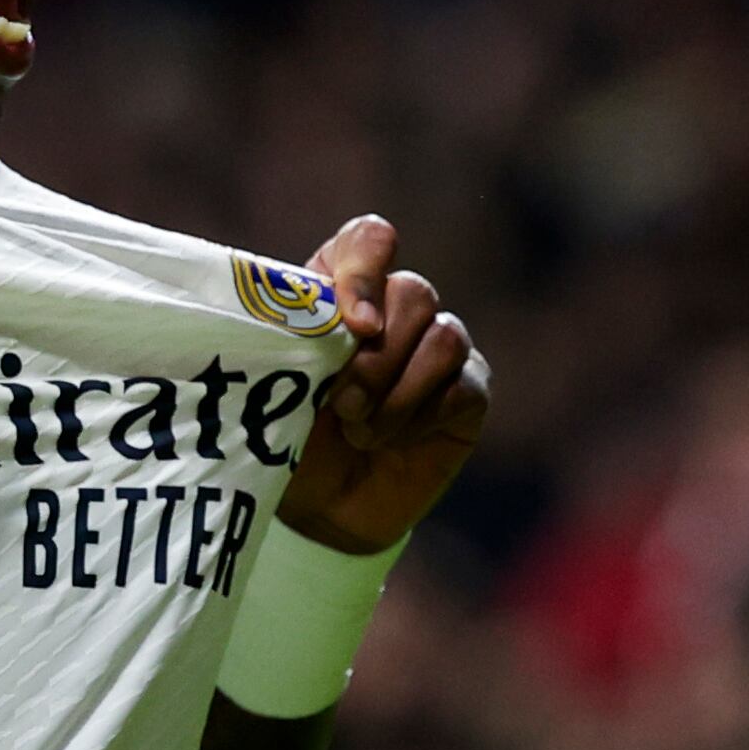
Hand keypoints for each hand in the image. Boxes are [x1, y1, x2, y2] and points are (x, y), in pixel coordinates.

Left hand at [276, 215, 489, 554]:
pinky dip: (422, 418)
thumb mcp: (281, 384)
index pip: (370, 240)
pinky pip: (463, 386)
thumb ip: (307, 339)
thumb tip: (355, 325)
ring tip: (362, 431)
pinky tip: (393, 442)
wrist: (320, 509)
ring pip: (445, 336)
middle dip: (377, 356)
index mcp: (344, 291)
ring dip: (398, 392)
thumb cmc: (289, 437)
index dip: (365, 271)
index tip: (354, 326)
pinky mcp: (468, 394)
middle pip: (414, 292)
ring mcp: (438, 350)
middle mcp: (397, 311)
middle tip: (343, 404)